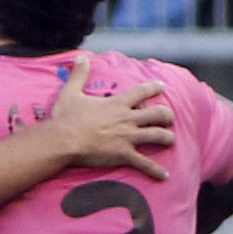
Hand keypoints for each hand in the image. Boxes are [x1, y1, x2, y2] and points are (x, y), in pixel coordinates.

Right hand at [42, 67, 176, 179]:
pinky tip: (164, 176)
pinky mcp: (123, 154)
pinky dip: (155, 170)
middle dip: (167, 116)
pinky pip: (144, 163)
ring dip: (167, 138)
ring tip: (170, 140)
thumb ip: (79, 74)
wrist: (62, 140)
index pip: (142, 91)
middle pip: (158, 113)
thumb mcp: (70, 92)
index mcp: (117, 103)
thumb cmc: (65, 118)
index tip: (162, 86)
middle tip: (168, 118)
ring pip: (158, 135)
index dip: (154, 87)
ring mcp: (128, 137)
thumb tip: (80, 57)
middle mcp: (127, 118)